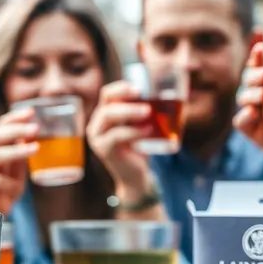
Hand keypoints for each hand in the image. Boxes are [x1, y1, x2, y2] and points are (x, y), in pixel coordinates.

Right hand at [0, 108, 38, 214]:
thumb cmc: (7, 186)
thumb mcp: (18, 166)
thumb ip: (22, 149)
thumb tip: (33, 131)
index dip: (14, 117)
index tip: (31, 112)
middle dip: (17, 130)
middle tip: (36, 128)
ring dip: (17, 151)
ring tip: (36, 149)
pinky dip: (9, 183)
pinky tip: (15, 188)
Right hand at [86, 81, 153, 197]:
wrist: (135, 176)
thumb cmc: (140, 148)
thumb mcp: (140, 126)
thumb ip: (144, 113)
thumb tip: (166, 95)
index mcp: (105, 114)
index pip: (107, 94)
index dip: (121, 88)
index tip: (139, 88)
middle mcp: (97, 123)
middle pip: (107, 102)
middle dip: (126, 98)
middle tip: (146, 99)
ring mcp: (97, 137)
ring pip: (108, 115)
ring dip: (130, 111)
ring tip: (148, 112)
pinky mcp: (103, 149)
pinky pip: (116, 135)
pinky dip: (133, 130)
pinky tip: (147, 130)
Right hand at [234, 43, 262, 178]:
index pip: (260, 62)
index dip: (256, 48)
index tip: (260, 33)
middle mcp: (260, 96)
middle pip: (248, 77)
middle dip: (253, 71)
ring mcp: (255, 113)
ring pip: (243, 97)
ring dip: (250, 92)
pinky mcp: (253, 132)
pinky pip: (241, 122)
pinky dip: (244, 116)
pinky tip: (252, 112)